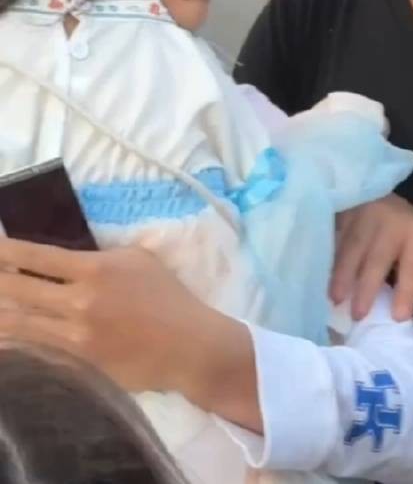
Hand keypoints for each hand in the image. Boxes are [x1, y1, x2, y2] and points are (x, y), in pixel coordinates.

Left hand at [0, 239, 260, 428]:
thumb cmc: (167, 296)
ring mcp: (76, 337)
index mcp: (94, 269)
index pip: (37, 256)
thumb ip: (99, 256)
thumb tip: (65, 259)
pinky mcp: (79, 365)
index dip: (7, 251)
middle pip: (19, 290)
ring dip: (1, 315)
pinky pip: (36, 351)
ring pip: (21, 325)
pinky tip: (6, 338)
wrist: (189, 346)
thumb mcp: (137, 259)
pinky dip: (16, 344)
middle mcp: (79, 302)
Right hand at [330, 194, 412, 321]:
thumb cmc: (401, 231)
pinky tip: (317, 277)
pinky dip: (325, 260)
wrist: (374, 194)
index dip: (407, 290)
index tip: (398, 317)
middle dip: (367, 286)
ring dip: (341, 274)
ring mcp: (362, 216)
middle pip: (378, 257)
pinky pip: (331, 239)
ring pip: (350, 247)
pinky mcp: (340, 214)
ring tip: (335, 300)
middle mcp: (390, 223)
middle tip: (358, 316)